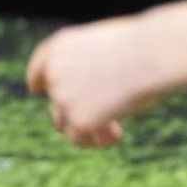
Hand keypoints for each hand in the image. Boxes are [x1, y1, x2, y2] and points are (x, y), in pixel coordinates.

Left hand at [25, 16, 165, 147]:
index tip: (35, 89)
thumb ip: (90, 65)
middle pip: (56, 100)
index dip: (37, 80)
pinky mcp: (78, 119)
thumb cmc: (141, 46)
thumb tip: (90, 94)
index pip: (39, 67)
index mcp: (60, 47)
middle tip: (109, 115)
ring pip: (62, 123)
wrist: (151, 54)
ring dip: (85, 128)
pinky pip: (79, 138)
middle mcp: (54, 71)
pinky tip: (117, 133)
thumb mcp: (108, 47)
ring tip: (114, 129)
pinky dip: (96, 140)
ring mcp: (63, 96)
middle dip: (77, 109)